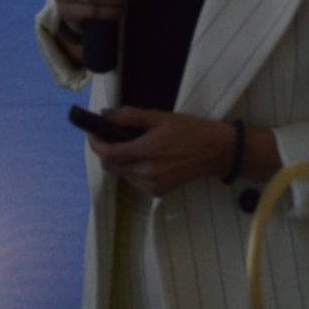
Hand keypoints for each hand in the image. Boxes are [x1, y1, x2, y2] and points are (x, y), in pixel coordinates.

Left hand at [87, 108, 231, 197]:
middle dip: (104, 151)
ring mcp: (153, 186)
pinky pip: (134, 181)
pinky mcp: (158, 193)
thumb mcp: (160, 117)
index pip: (109, 154)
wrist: (216, 152)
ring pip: (121, 174)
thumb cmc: (190, 130)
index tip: (91, 132)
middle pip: (111, 166)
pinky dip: (130, 169)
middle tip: (107, 135)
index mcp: (148, 151)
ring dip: (117, 160)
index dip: (95, 143)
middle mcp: (148, 172)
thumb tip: (104, 115)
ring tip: (126, 145)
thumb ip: (130, 116)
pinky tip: (141, 157)